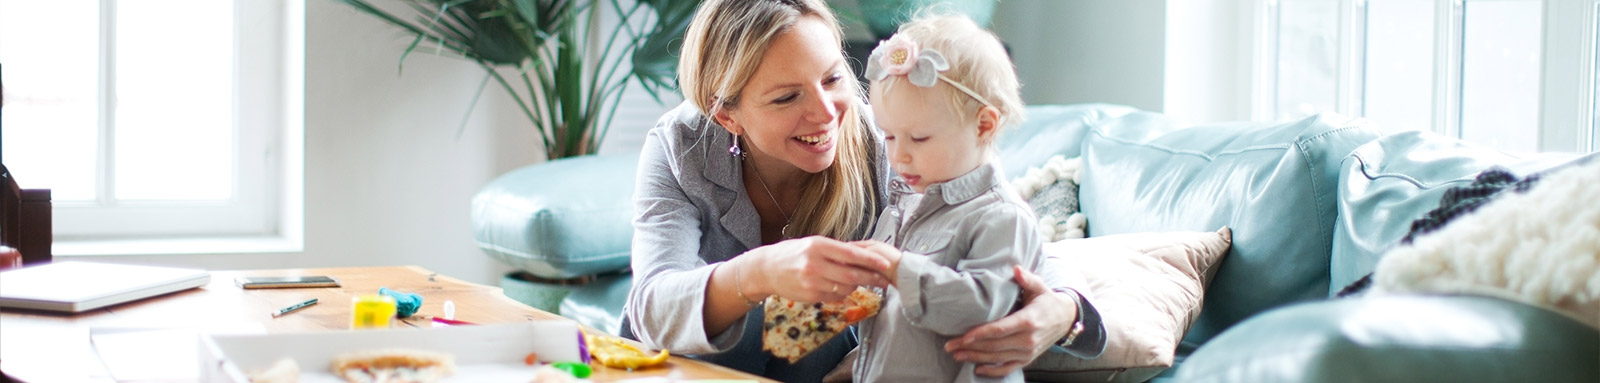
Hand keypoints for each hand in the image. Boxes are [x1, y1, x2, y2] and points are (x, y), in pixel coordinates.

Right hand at [748, 236, 892, 302]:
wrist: (767, 268)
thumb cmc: (793, 253)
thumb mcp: (814, 244)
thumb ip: (837, 250)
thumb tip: (864, 254)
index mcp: (818, 246)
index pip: (851, 254)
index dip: (871, 260)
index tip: (885, 264)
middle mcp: (815, 264)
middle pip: (852, 275)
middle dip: (872, 278)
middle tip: (884, 280)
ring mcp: (812, 282)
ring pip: (845, 288)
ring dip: (857, 286)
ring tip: (860, 282)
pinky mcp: (810, 296)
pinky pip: (835, 297)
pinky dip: (843, 293)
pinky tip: (842, 288)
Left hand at [944, 265, 1075, 376]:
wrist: (1065, 319)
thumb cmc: (1046, 301)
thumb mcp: (1039, 287)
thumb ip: (1027, 279)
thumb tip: (1016, 269)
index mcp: (1028, 321)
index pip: (1000, 329)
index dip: (981, 334)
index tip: (963, 337)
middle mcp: (1028, 339)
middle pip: (994, 345)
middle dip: (970, 347)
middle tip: (950, 346)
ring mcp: (1028, 352)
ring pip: (997, 358)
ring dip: (975, 358)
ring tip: (957, 355)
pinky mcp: (1027, 359)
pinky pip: (1008, 368)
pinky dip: (992, 371)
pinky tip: (977, 369)